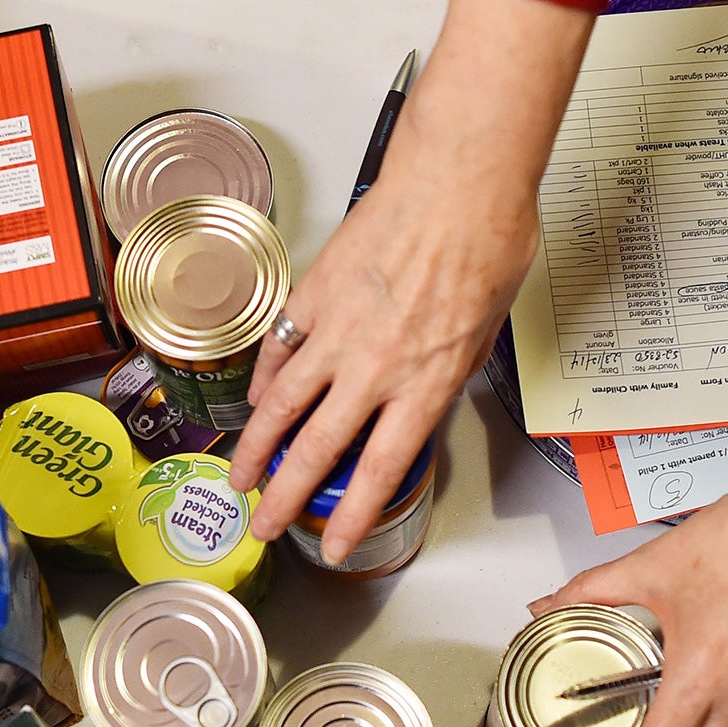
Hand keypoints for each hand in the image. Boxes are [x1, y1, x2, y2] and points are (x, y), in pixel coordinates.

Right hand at [229, 0, 592, 563]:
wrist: (459, 181)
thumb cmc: (488, 242)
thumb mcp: (487, 330)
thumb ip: (445, 374)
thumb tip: (422, 399)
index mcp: (427, 382)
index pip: (381, 470)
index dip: (350, 515)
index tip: (331, 545)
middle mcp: (376, 367)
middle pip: (318, 451)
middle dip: (287, 498)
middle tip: (264, 526)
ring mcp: (337, 331)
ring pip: (282, 407)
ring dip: (256, 450)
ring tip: (239, 478)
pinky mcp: (314, 296)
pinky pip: (279, 352)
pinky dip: (263, 383)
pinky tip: (254, 405)